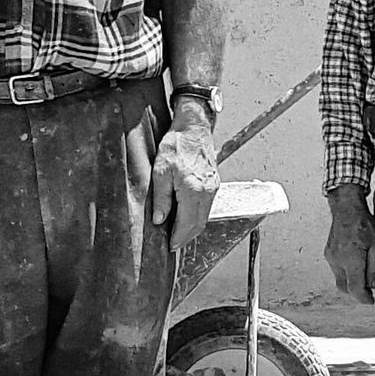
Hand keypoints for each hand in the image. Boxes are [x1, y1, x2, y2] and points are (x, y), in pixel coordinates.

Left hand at [151, 99, 218, 250]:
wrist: (194, 128)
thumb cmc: (176, 145)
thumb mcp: (160, 170)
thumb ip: (161, 197)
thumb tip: (159, 220)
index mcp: (192, 191)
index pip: (187, 224)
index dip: (178, 238)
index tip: (170, 247)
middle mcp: (207, 192)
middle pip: (198, 224)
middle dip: (186, 237)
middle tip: (173, 244)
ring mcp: (213, 188)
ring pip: (204, 217)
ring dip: (192, 228)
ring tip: (178, 233)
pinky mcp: (215, 183)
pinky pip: (208, 207)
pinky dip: (198, 216)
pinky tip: (187, 216)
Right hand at [324, 185, 374, 304]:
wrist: (346, 208)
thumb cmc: (364, 224)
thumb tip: (372, 285)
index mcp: (351, 260)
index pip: (355, 289)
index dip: (363, 298)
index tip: (370, 301)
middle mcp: (338, 261)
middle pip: (345, 288)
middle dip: (356, 291)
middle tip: (368, 288)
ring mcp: (331, 257)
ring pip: (340, 279)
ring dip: (350, 281)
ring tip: (363, 271)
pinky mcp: (328, 253)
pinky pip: (336, 270)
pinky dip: (345, 272)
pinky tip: (355, 262)